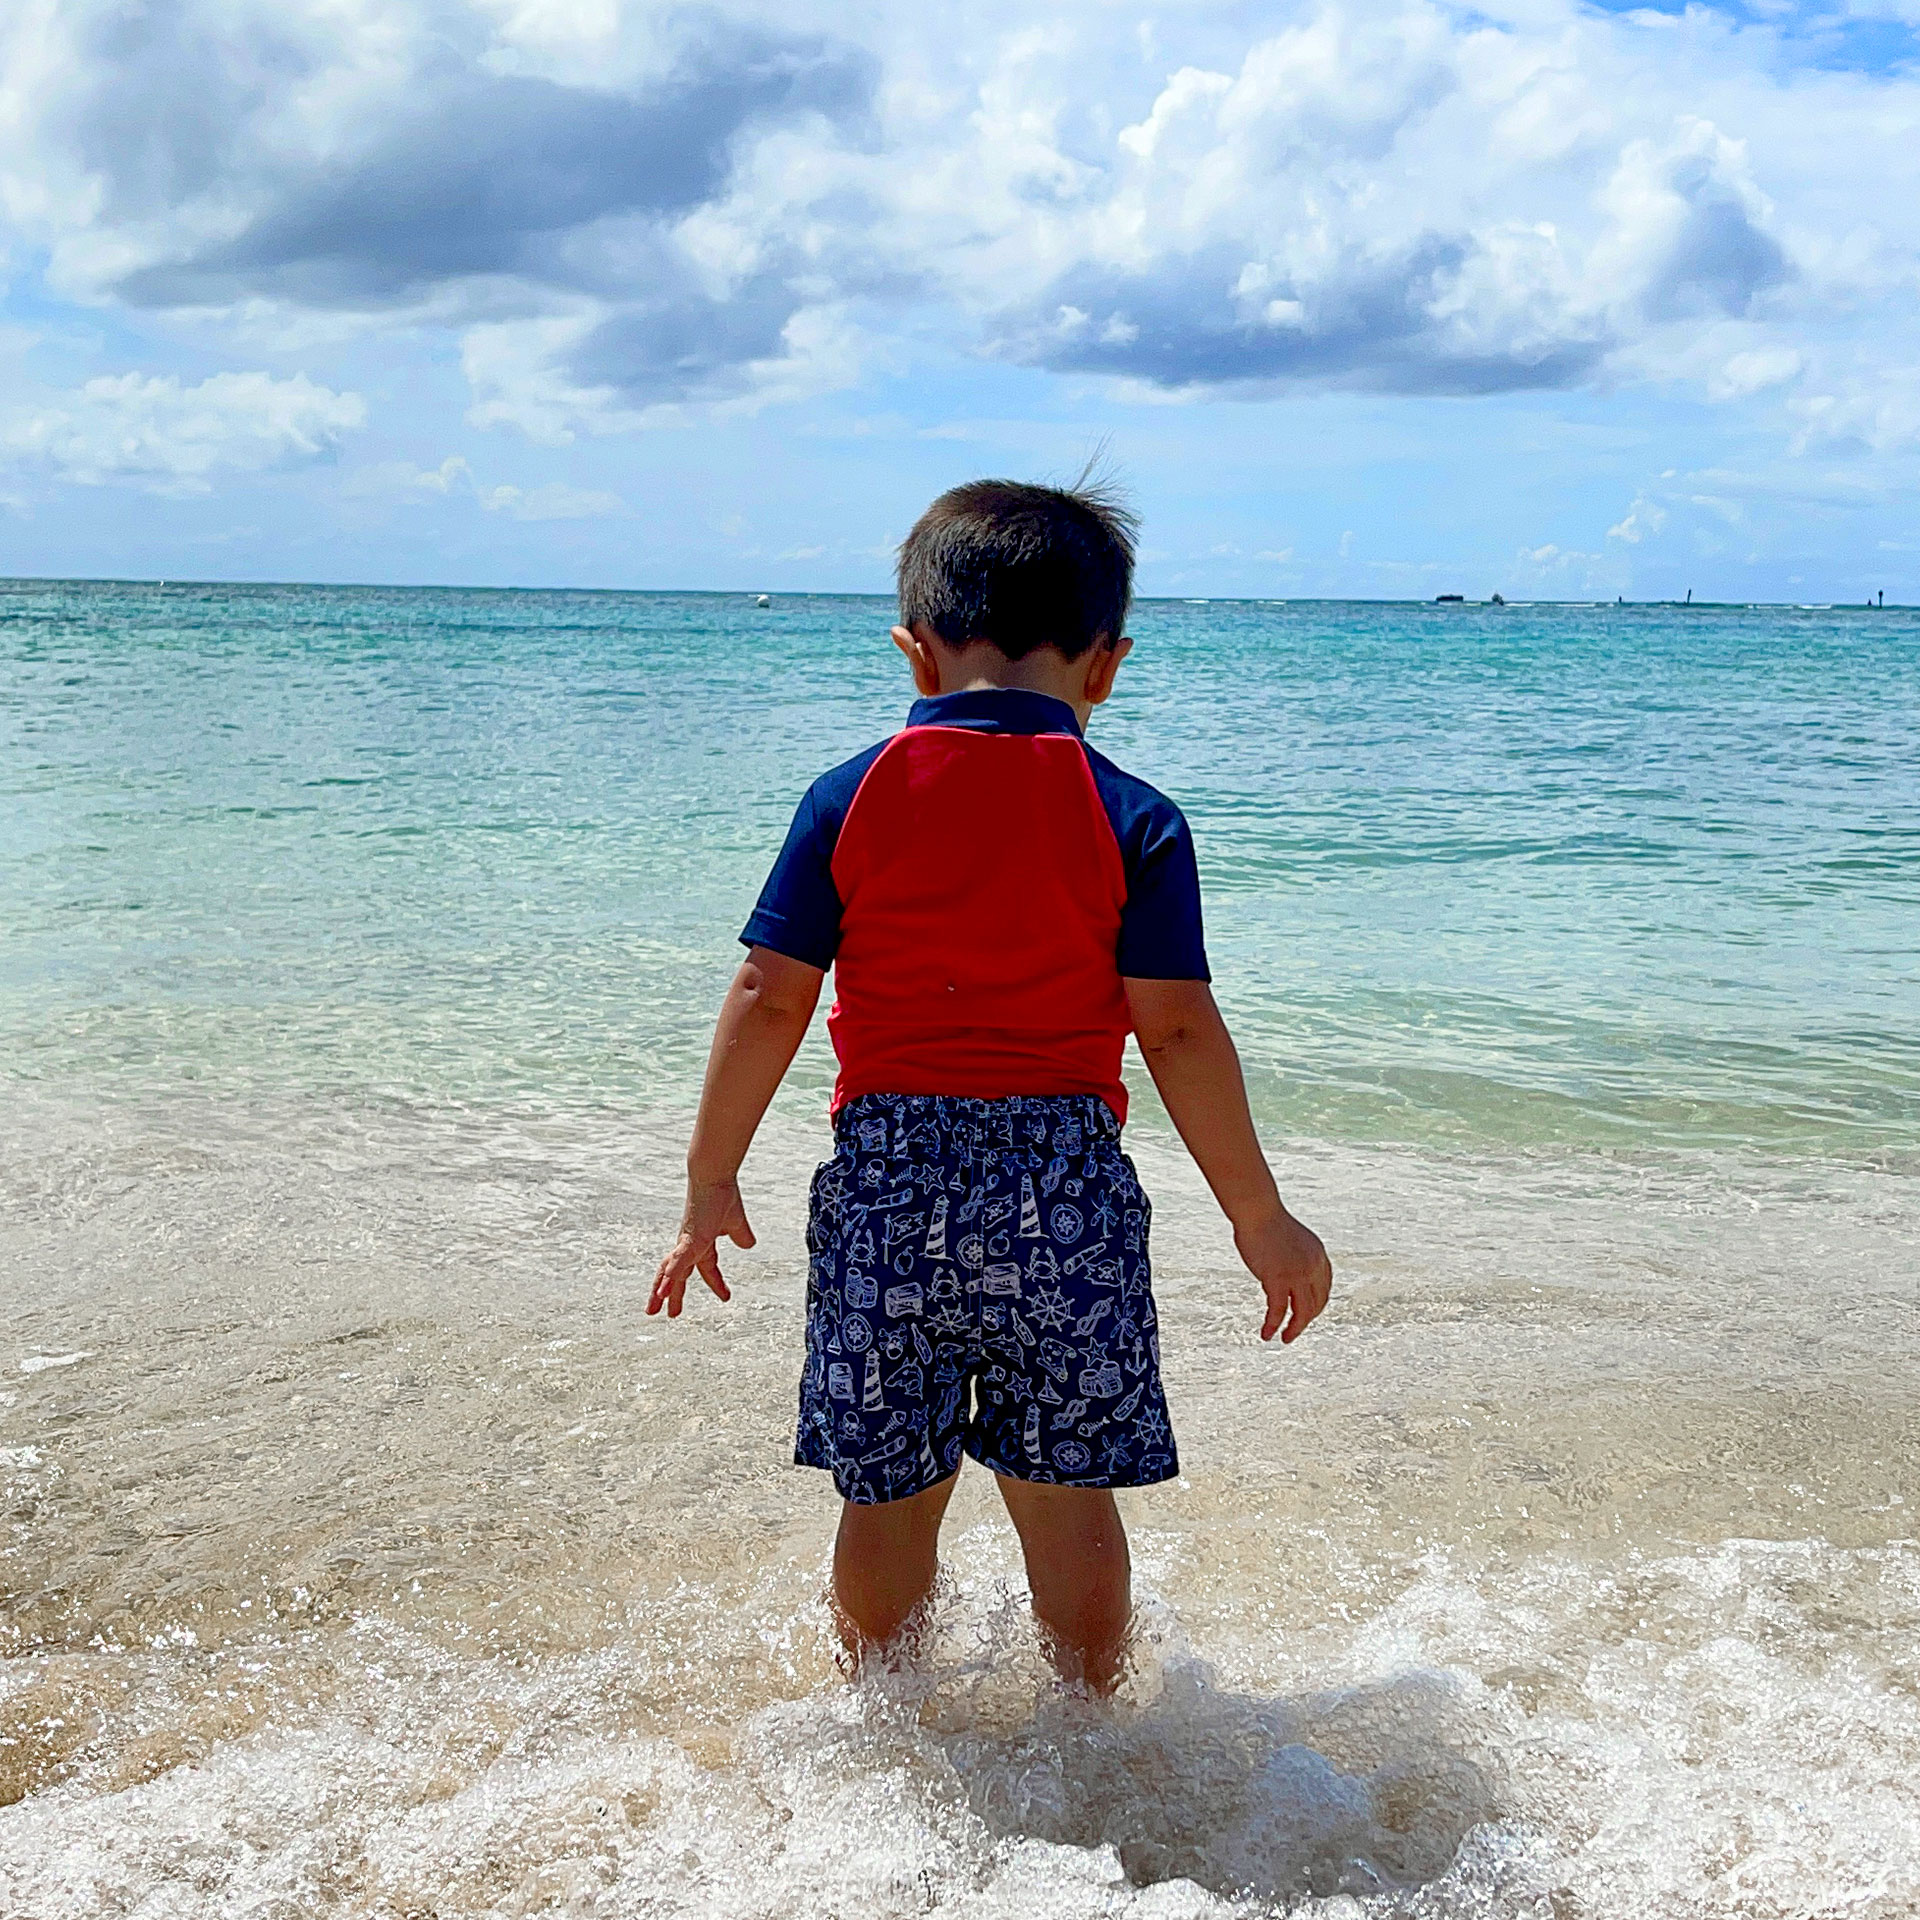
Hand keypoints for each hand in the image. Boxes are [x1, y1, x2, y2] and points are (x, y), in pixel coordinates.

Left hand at [648, 1177, 755, 1317]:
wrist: (714, 1176)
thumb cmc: (722, 1194)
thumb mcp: (736, 1222)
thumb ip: (741, 1235)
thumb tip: (748, 1245)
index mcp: (701, 1241)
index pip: (707, 1266)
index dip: (716, 1282)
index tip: (726, 1297)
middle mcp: (689, 1244)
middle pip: (677, 1274)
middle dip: (672, 1294)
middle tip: (666, 1313)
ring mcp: (687, 1243)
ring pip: (671, 1272)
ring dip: (662, 1291)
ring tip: (654, 1309)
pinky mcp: (689, 1240)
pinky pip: (678, 1264)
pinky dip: (669, 1279)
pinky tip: (663, 1293)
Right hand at [1234, 1206, 1331, 1342]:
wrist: (1258, 1211)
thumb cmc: (1266, 1220)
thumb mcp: (1290, 1240)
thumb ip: (1294, 1258)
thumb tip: (1283, 1274)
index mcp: (1319, 1256)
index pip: (1324, 1288)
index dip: (1316, 1305)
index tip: (1305, 1314)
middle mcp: (1313, 1267)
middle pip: (1316, 1304)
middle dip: (1305, 1320)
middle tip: (1294, 1331)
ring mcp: (1297, 1274)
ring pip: (1302, 1312)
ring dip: (1294, 1329)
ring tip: (1285, 1338)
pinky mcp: (1278, 1279)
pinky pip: (1278, 1310)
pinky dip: (1273, 1325)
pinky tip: (1267, 1334)